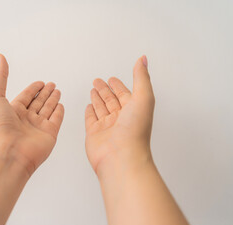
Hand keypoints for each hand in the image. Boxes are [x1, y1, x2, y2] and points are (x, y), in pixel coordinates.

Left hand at [0, 53, 63, 175]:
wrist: (7, 154)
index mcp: (11, 111)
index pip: (25, 97)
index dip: (32, 89)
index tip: (39, 83)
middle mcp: (25, 119)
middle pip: (37, 102)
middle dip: (44, 93)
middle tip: (51, 85)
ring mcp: (37, 127)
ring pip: (47, 109)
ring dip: (52, 100)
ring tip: (57, 91)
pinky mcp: (49, 134)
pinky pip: (56, 120)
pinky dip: (59, 112)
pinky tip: (61, 105)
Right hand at [85, 56, 154, 173]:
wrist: (121, 157)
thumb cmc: (135, 131)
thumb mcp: (143, 98)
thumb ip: (141, 77)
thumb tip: (143, 59)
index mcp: (133, 110)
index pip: (124, 94)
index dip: (119, 85)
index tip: (113, 78)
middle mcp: (121, 118)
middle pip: (111, 100)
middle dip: (105, 89)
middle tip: (99, 81)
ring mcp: (107, 126)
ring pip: (101, 108)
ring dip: (97, 98)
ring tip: (93, 89)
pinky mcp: (94, 133)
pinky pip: (91, 119)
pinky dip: (90, 112)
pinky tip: (89, 106)